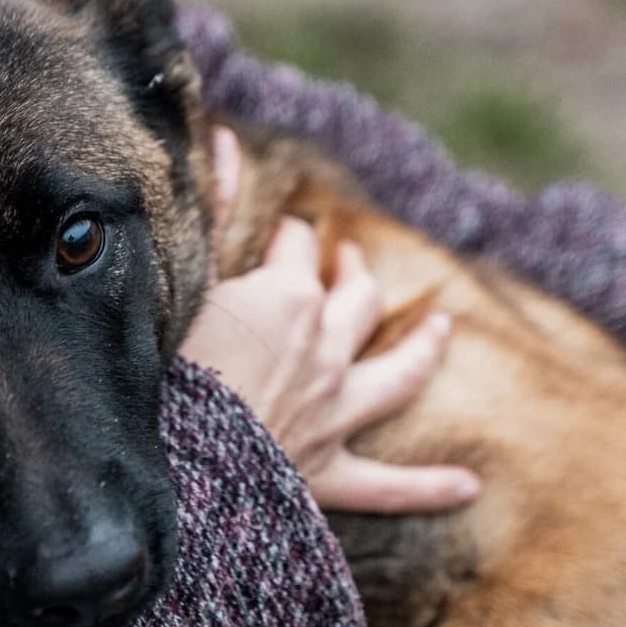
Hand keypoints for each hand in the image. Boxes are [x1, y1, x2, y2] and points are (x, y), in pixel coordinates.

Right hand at [180, 132, 480, 514]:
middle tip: (347, 261)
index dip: (284, 239)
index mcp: (289, 296)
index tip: (270, 239)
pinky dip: (429, 487)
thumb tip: (226, 138)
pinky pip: (387, 486)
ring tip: (440, 330)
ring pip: (396, 375)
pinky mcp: (325, 475)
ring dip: (421, 350)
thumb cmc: (156, 364)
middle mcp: (325, 349)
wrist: (165, 461)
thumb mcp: (182, 271)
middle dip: (353, 273)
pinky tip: (469, 488)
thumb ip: (213, 204)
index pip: (297, 247)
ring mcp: (333, 412)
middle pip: (355, 298)